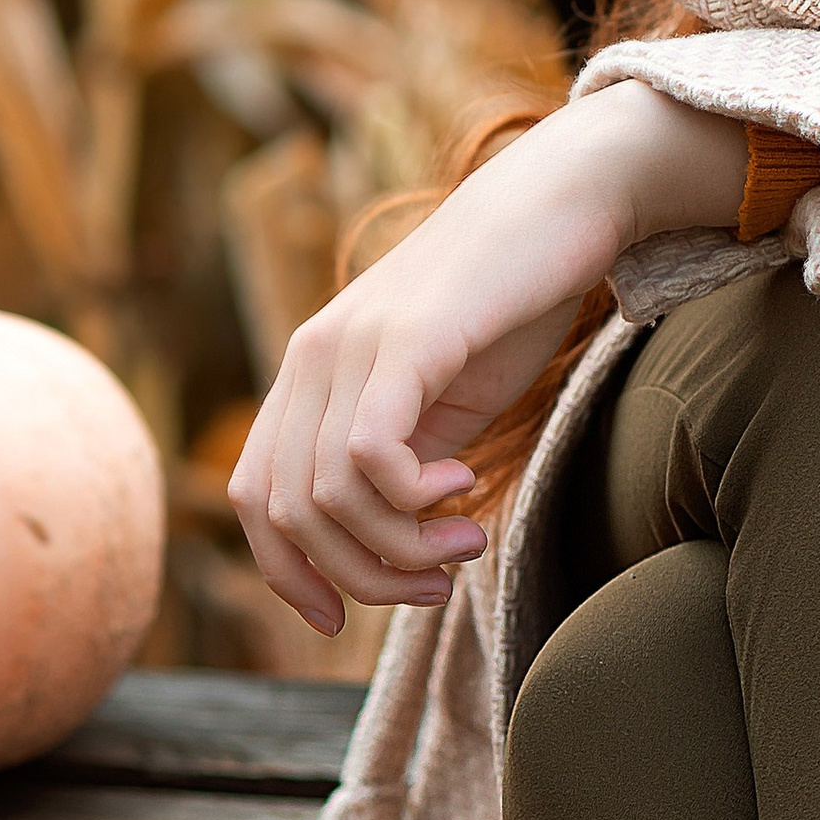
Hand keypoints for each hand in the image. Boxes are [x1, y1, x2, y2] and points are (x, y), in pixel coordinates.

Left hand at [230, 83, 749, 631]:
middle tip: (436, 581)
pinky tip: (463, 486)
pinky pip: (367, 454)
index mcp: (310, 370)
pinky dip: (410, 500)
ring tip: (464, 540)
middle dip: (361, 576)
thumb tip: (389, 557)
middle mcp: (313, 354)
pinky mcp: (406, 337)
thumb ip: (403, 464)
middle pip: (287, 514)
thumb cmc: (510, 301)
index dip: (289, 575)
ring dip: (399, 548)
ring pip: (327, 497)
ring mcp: (353, 341)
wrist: (565, 200)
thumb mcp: (442, 399)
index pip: (255, 499)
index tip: (344, 618)